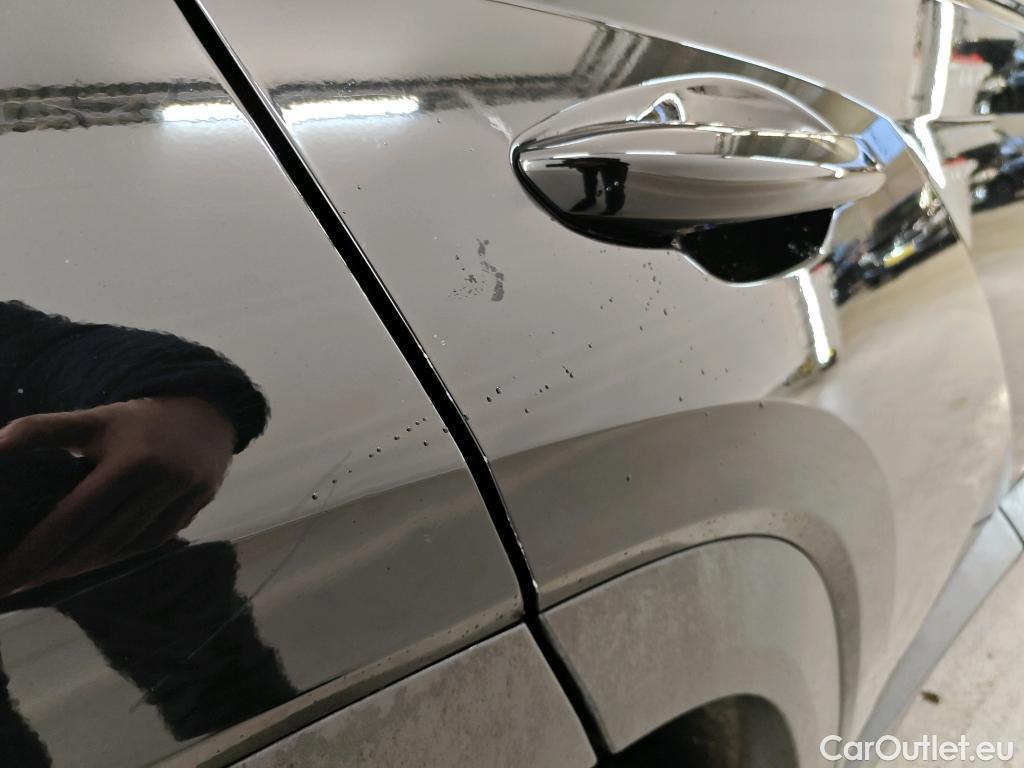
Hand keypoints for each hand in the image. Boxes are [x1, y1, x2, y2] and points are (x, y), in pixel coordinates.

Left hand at [0, 397, 235, 594]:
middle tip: (18, 582)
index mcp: (131, 460)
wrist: (207, 411)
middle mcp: (162, 482)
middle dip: (56, 567)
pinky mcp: (197, 508)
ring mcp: (184, 498)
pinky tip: (95, 560)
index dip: (37, 550)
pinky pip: (152, 542)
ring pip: (128, 546)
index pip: (75, 516)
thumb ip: (40, 430)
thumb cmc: (138, 420)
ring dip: (87, 566)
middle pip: (102, 540)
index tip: (5, 576)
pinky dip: (119, 555)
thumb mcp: (92, 419)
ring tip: (50, 575)